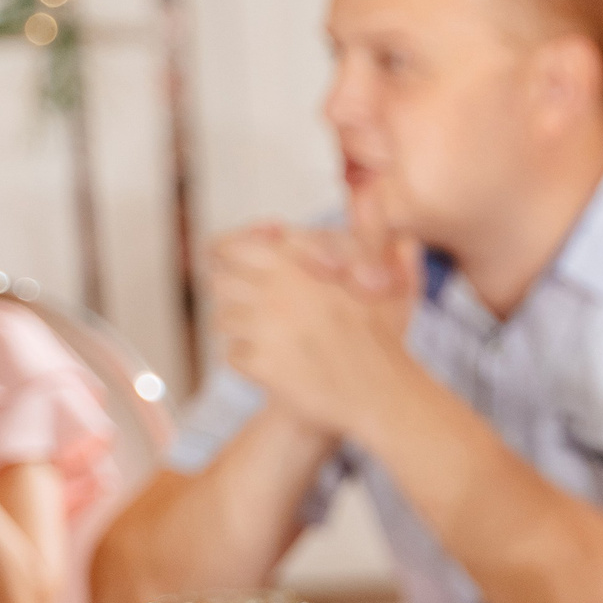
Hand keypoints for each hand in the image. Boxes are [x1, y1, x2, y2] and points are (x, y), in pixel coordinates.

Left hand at [206, 198, 421, 438]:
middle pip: (219, 283)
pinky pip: (233, 356)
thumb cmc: (383, 335)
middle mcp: (273, 292)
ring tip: (269, 339)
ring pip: (222, 321)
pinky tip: (276, 365)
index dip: (227, 255)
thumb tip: (339, 209)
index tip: (238, 268)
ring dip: (241, 329)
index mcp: (293, 264)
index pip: (228, 249)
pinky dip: (249, 361)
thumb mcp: (379, 273)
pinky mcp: (261, 365)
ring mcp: (264, 330)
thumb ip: (361, 235)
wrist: (382, 393)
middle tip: (253, 309)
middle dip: (233, 295)